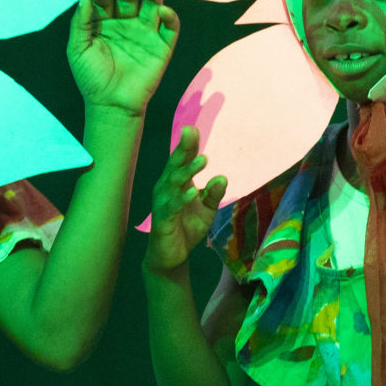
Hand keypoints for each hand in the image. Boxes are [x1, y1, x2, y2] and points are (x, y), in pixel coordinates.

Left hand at [69, 0, 180, 117]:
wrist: (110, 105)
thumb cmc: (91, 78)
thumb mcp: (78, 49)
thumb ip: (81, 23)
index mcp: (106, 22)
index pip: (106, 0)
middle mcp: (127, 24)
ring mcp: (145, 34)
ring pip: (152, 5)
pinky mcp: (162, 47)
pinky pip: (170, 28)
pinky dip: (170, 17)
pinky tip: (162, 9)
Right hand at [144, 125, 226, 274]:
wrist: (172, 256)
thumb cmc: (187, 227)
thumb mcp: (207, 210)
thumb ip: (214, 194)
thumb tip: (222, 177)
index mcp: (176, 183)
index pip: (182, 161)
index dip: (187, 146)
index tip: (193, 129)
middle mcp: (166, 189)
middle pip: (175, 166)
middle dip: (183, 150)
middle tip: (192, 133)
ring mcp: (163, 204)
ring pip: (173, 183)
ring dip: (187, 171)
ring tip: (202, 161)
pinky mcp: (162, 221)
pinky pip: (172, 207)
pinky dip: (181, 199)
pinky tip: (192, 191)